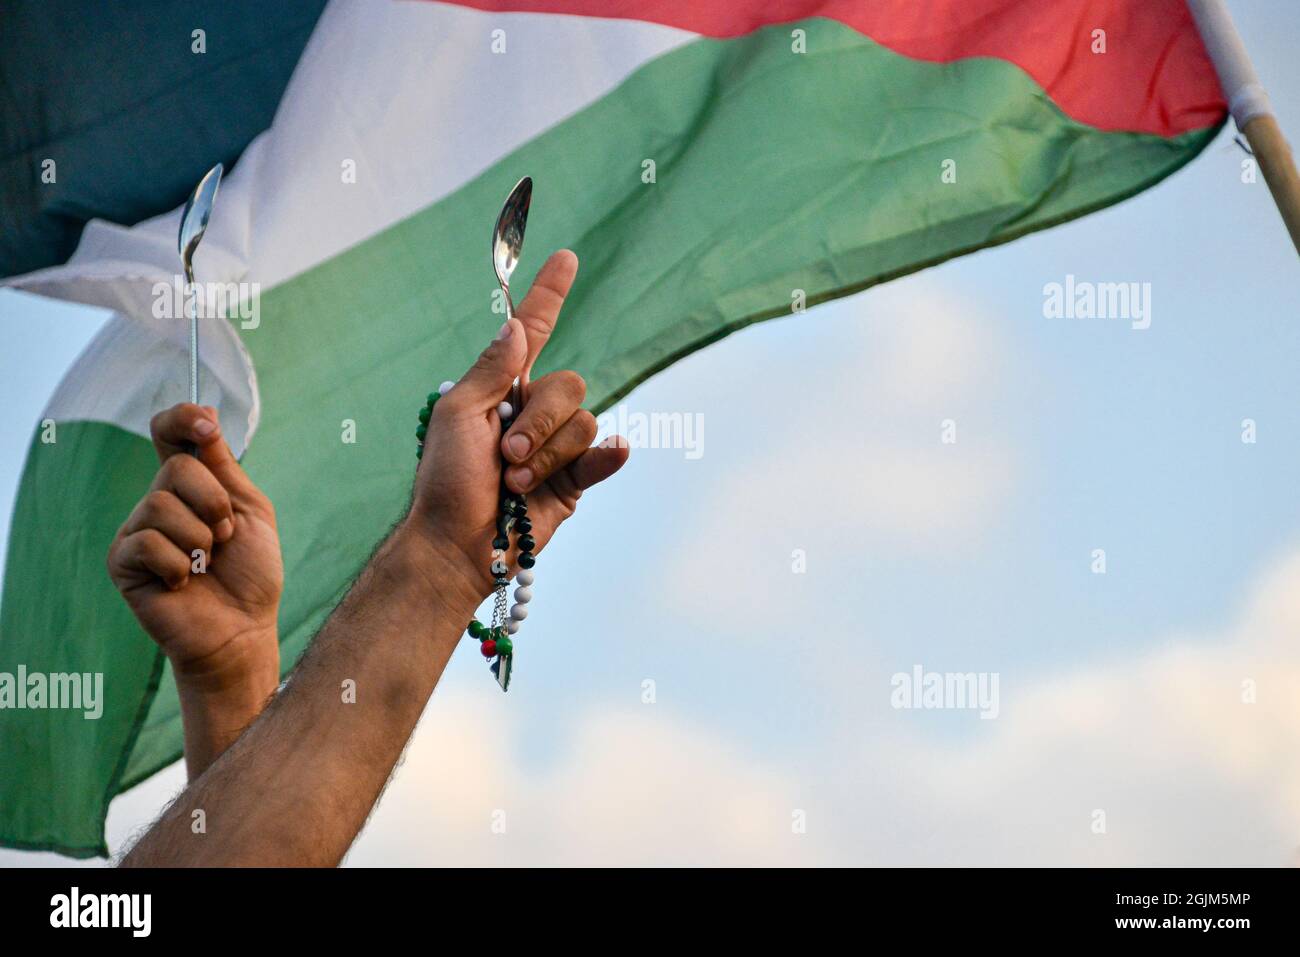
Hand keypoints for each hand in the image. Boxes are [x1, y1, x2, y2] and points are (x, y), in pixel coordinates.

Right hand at [107, 404, 282, 772]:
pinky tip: (185, 583)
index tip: (207, 426)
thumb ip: (224, 468)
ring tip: (206, 563)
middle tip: (224, 537)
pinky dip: (180, 565)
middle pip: (176, 468)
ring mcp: (136, 531)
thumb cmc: (251, 574)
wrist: (243, 629)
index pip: (168, 434)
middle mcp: (157, 502)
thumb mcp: (249, 512)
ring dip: (201, 539)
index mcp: (190, 486)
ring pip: (162, 505)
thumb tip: (206, 413)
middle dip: (215, 503)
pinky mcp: (122, 562)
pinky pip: (148, 543)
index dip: (182, 420)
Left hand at [405, 249, 628, 599]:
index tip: (566, 257)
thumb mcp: (459, 415)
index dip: (548, 294)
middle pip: (568, 386)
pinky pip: (603, 455)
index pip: (534, 332)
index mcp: (502, 389)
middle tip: (504, 456)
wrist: (458, 545)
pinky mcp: (575, 482)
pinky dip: (607, 456)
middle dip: (537, 423)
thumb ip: (492, 370)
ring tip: (514, 484)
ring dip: (546, 455)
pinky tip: (609, 456)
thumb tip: (515, 326)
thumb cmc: (445, 481)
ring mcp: (557, 448)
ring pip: (582, 424)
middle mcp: (534, 412)